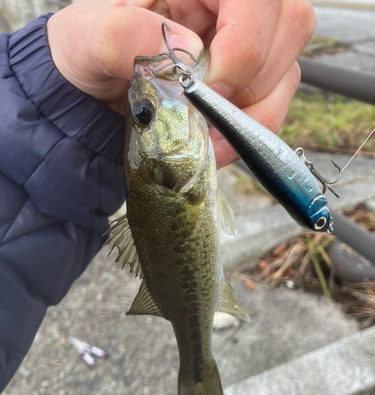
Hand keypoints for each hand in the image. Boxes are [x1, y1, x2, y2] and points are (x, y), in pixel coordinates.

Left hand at [47, 0, 314, 167]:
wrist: (98, 89)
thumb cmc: (91, 52)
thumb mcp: (87, 40)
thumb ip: (123, 37)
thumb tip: (188, 51)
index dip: (246, 41)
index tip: (212, 86)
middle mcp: (230, 3)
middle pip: (289, 24)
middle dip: (250, 80)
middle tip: (206, 110)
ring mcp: (246, 38)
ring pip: (288, 67)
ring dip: (253, 110)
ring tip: (208, 132)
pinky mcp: (251, 75)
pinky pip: (277, 99)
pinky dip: (250, 126)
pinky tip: (216, 138)